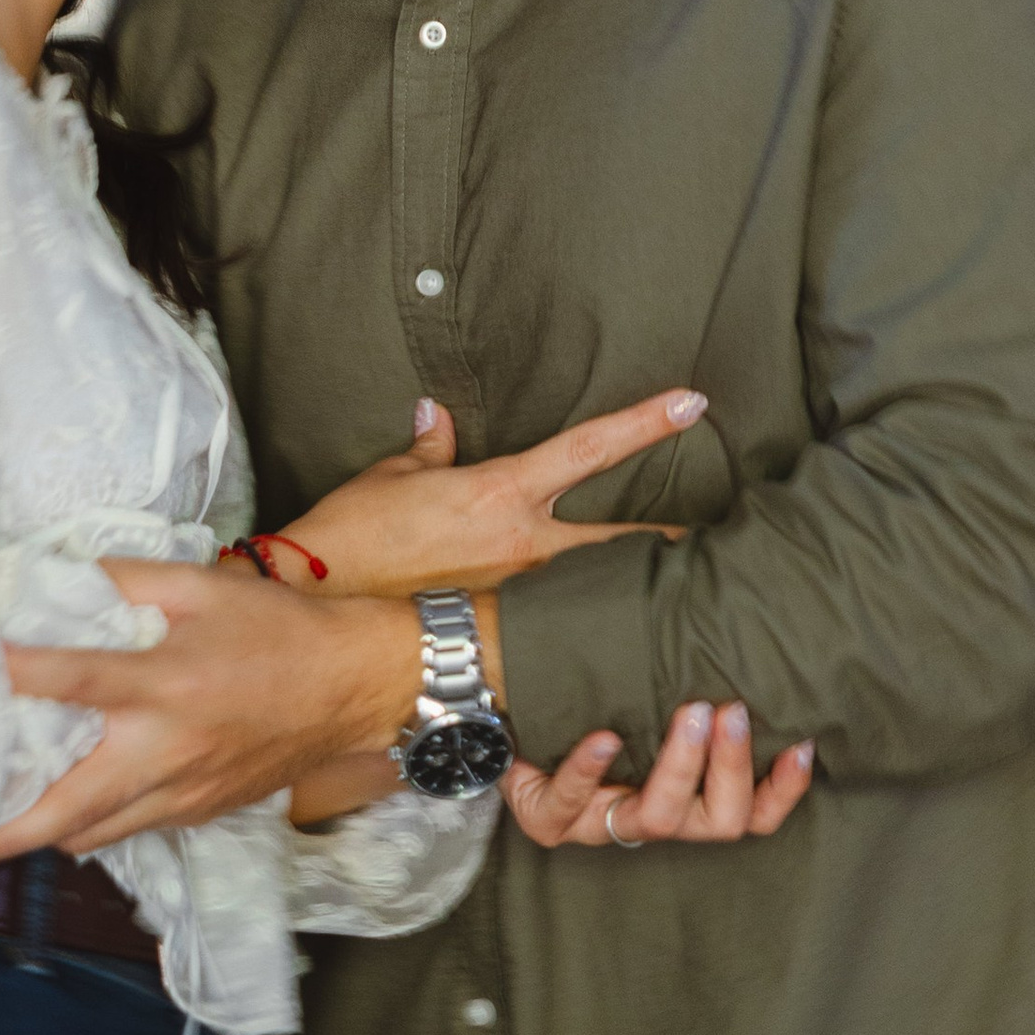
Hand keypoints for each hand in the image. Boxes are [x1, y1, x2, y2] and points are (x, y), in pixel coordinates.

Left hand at [0, 562, 419, 858]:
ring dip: (48, 832)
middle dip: (11, 830)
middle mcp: (166, 750)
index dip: (12, 676)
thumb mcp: (203, 585)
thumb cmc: (277, 630)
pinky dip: (97, 826)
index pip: (69, 680)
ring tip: (5, 820)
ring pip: (98, 834)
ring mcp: (185, 793)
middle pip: (70, 808)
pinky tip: (76, 807)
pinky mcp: (202, 813)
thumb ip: (127, 578)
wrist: (355, 686)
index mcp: (163, 684)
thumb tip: (60, 574)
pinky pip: (135, 830)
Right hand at [272, 387, 704, 598]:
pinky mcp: (502, 630)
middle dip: (671, 531)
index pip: (589, 448)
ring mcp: (518, 593)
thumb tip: (439, 418)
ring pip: (594, 579)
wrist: (317, 607)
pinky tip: (602, 624)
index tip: (692, 403)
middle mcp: (524, 544)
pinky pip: (556, 614)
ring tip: (673, 578)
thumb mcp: (389, 478)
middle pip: (622, 534)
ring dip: (629, 576)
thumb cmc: (349, 536)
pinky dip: (581, 611)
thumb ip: (429, 448)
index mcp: (501, 491)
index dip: (644, 423)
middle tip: (717, 530)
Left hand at [502, 698, 814, 850]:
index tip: (803, 743)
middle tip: (730, 709)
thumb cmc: (591, 694)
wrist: (503, 705)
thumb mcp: (648, 683)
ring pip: (658, 818)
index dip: (782, 790)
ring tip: (689, 712)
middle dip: (732, 765)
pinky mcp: (549, 820)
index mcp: (684, 799)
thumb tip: (745, 614)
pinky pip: (573, 803)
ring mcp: (599, 826)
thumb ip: (695, 668)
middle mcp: (650, 820)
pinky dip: (591, 768)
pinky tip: (604, 736)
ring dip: (681, 763)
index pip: (752, 816)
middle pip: (718, 821)